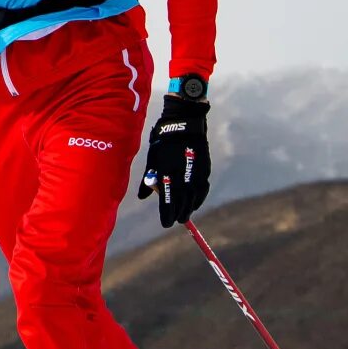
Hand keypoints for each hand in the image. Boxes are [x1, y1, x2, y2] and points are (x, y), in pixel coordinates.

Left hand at [137, 95, 210, 227]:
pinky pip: (202, 189)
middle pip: (182, 203)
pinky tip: (195, 202)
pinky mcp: (204, 170)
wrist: (184, 124)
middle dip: (178, 213)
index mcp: (167, 174)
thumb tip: (142, 197)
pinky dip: (199, 198)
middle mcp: (183, 177)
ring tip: (185, 215)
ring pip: (194, 198)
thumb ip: (147, 180)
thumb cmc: (162, 142)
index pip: (168, 202)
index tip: (165, 224)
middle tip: (175, 220)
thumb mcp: (152, 159)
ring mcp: (196, 174)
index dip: (167, 214)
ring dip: (189, 208)